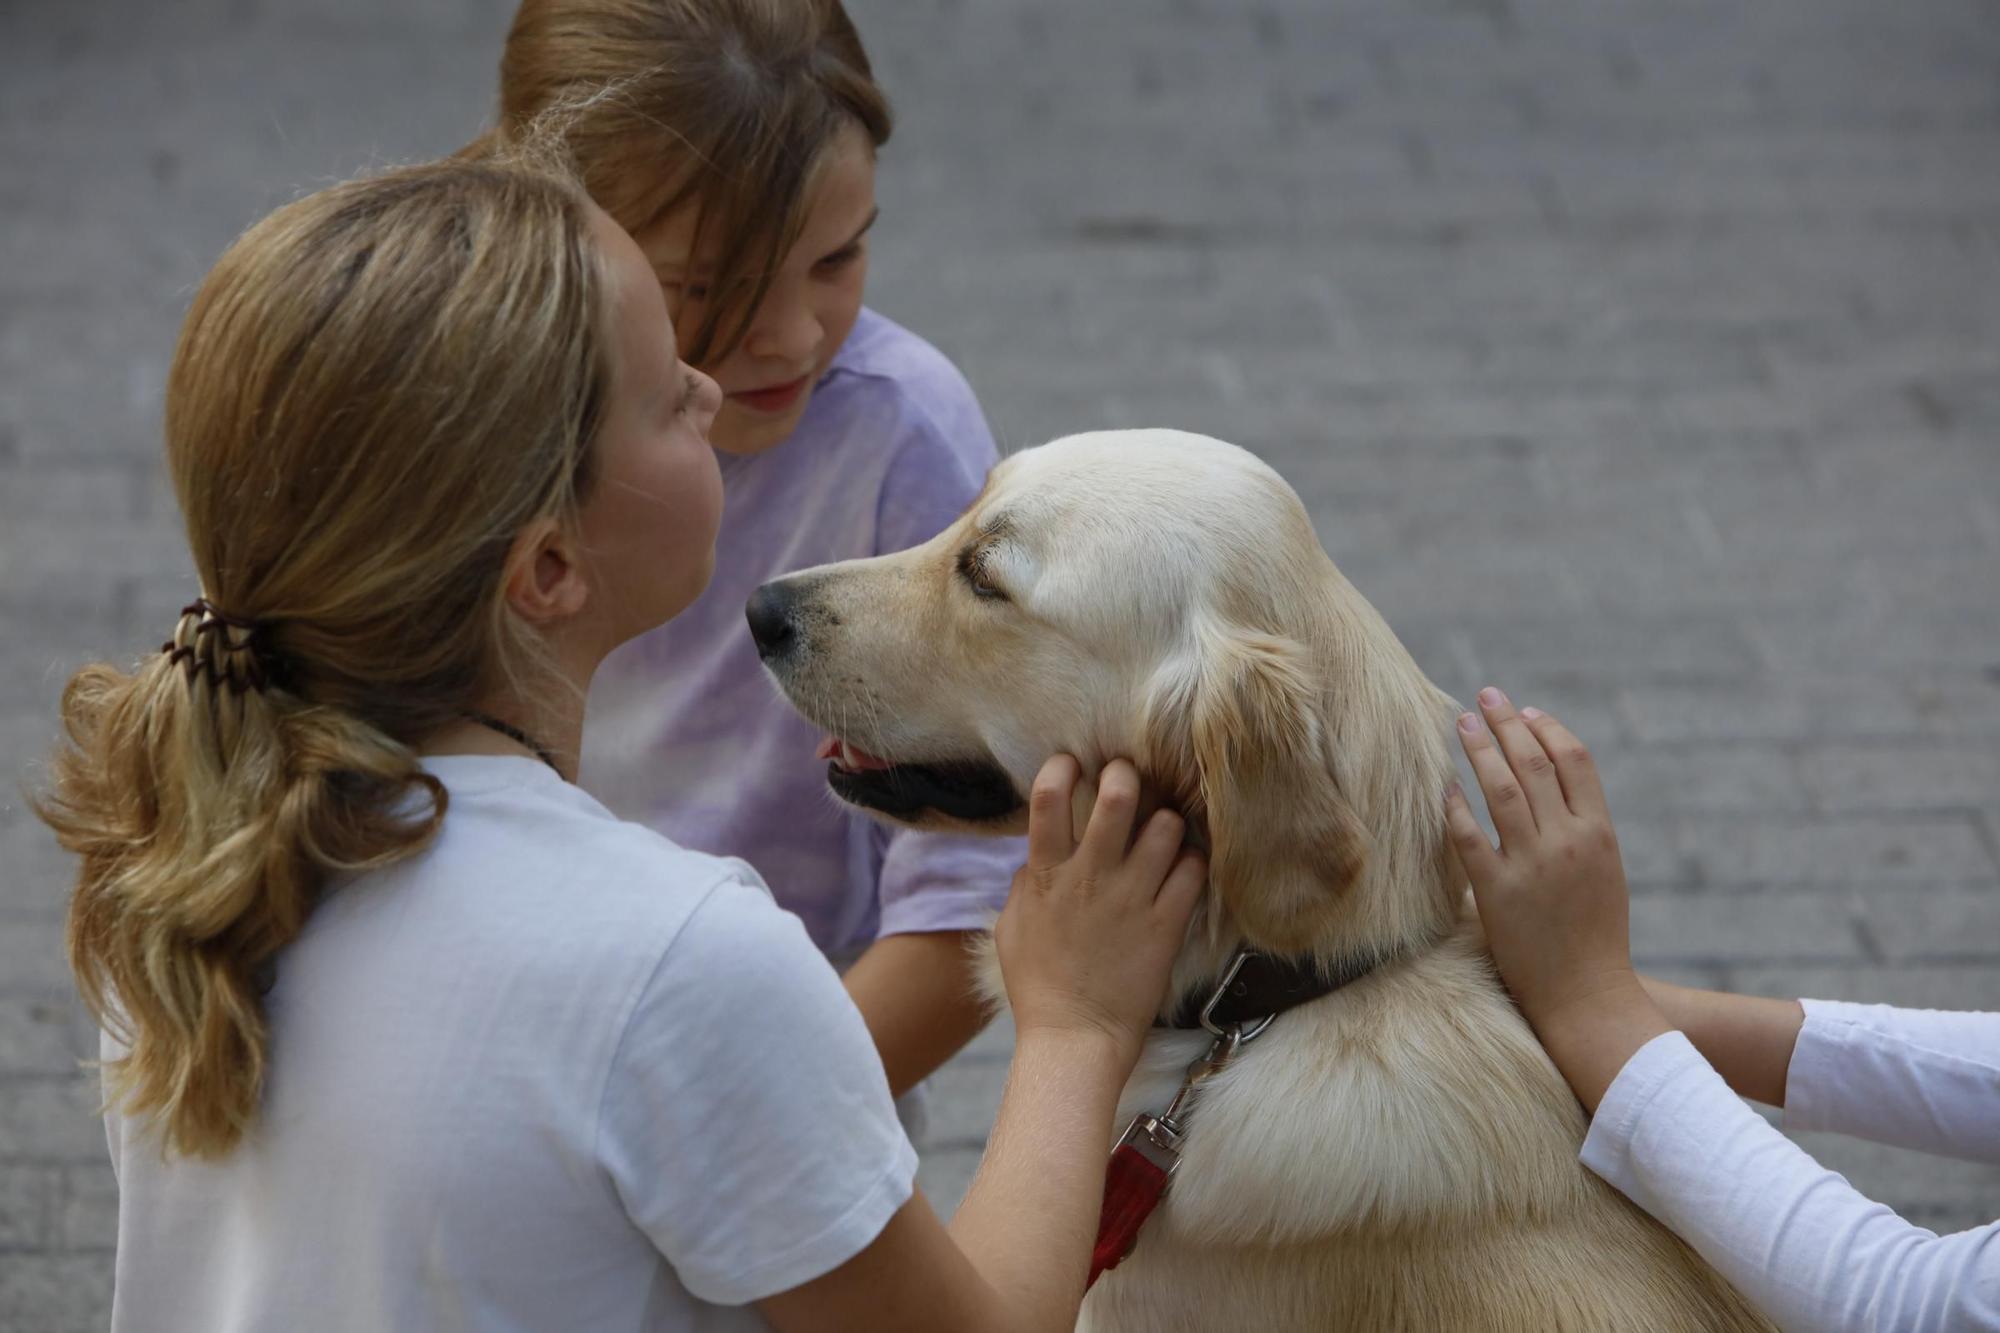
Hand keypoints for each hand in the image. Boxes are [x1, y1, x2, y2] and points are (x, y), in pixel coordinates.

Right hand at [995, 756, 1205, 1066]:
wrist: (1076, 1039)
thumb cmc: (1038, 987)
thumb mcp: (1012, 929)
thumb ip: (1026, 884)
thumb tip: (1036, 857)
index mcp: (1046, 875)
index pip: (1048, 798)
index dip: (1061, 768)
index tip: (1073, 765)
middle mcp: (1090, 877)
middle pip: (1117, 797)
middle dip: (1126, 775)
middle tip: (1130, 780)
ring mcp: (1132, 899)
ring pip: (1165, 827)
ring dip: (1167, 821)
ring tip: (1163, 831)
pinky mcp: (1166, 925)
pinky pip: (1193, 871)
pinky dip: (1192, 862)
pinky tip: (1184, 869)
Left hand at [1444, 688, 1646, 1033]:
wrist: (1587, 997)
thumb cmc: (1595, 936)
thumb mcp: (1604, 872)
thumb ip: (1580, 828)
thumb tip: (1547, 787)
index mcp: (1599, 833)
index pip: (1574, 761)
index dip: (1548, 729)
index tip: (1526, 711)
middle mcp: (1567, 841)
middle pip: (1534, 764)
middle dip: (1507, 723)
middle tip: (1486, 696)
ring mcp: (1531, 865)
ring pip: (1501, 789)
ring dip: (1479, 749)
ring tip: (1461, 721)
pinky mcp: (1498, 892)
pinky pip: (1468, 836)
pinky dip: (1455, 806)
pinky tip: (1444, 786)